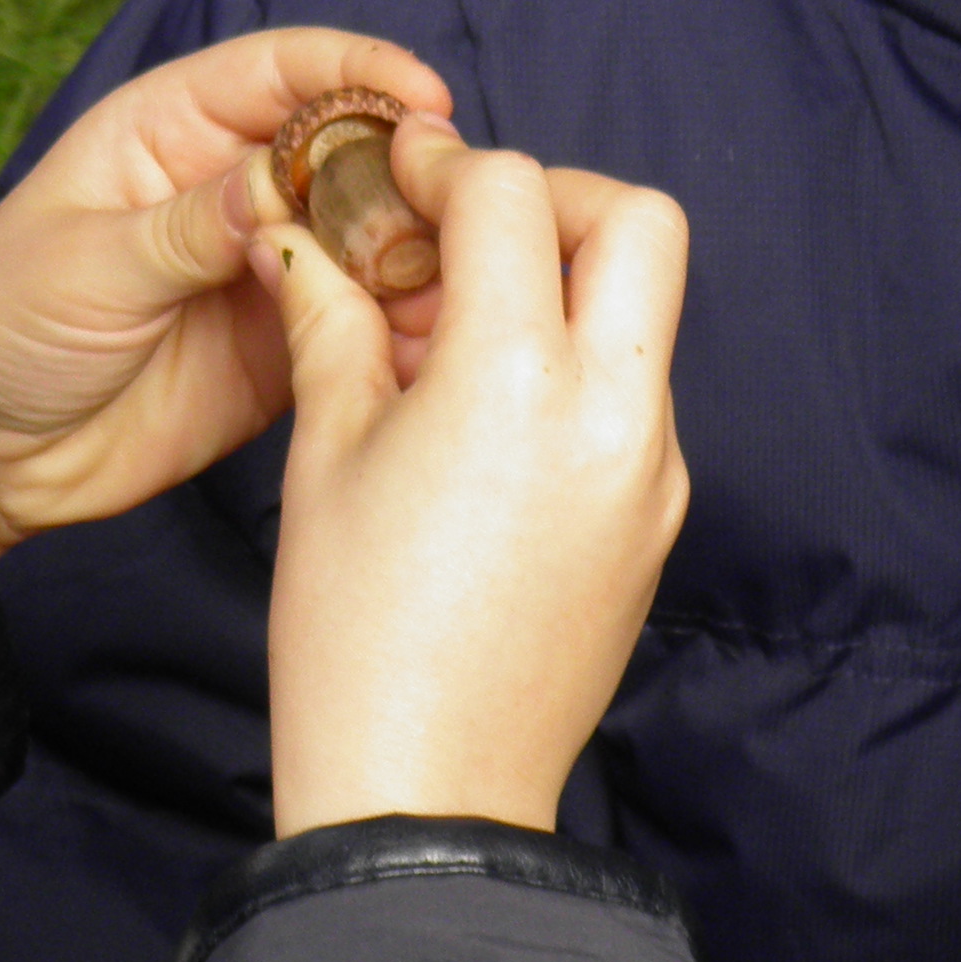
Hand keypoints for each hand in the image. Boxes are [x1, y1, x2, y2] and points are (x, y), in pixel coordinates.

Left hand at [0, 29, 453, 557]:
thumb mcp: (88, 263)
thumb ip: (189, 226)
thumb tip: (283, 183)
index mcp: (170, 130)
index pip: (280, 72)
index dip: (356, 71)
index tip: (422, 94)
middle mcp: (228, 187)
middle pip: (342, 151)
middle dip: (402, 164)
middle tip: (453, 198)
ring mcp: (261, 268)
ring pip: (363, 238)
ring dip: (412, 250)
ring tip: (453, 274)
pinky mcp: (281, 346)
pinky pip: (355, 324)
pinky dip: (397, 328)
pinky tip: (428, 336)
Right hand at [258, 137, 688, 836]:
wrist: (425, 796)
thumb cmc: (351, 634)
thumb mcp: (324, 457)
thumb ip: (329, 324)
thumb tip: (302, 241)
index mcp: (520, 379)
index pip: (511, 193)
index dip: (443, 164)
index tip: (394, 180)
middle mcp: (616, 412)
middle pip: (638, 221)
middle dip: (549, 198)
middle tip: (462, 236)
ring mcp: (653, 471)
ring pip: (643, 311)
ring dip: (561, 286)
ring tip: (451, 337)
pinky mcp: (658, 521)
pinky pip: (635, 397)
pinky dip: (573, 367)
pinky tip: (483, 417)